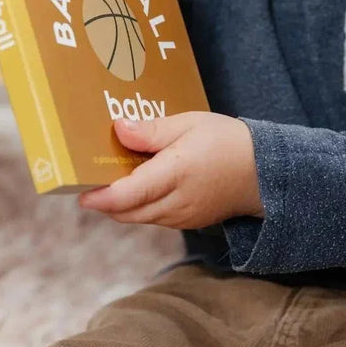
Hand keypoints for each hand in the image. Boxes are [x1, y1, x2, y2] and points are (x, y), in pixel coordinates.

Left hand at [78, 113, 263, 228]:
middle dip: (104, 201)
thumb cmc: (227, 141)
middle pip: (126, 211)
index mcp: (176, 174)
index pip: (129, 194)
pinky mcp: (187, 223)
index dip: (100, 196)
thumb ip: (152, 131)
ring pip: (138, 217)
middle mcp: (177, 202)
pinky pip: (153, 218)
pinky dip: (138, 206)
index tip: (80, 192)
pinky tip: (138, 186)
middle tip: (87, 181)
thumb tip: (119, 129)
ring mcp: (182, 217)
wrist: (265, 173)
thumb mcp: (190, 123)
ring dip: (120, 204)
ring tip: (111, 180)